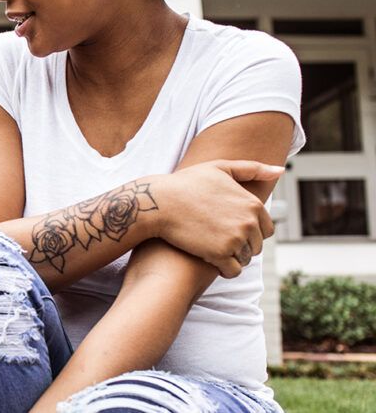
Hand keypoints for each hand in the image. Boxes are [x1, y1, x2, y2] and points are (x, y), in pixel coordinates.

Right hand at [155, 160, 282, 277]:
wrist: (158, 202)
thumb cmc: (185, 183)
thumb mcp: (219, 167)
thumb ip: (252, 169)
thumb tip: (280, 171)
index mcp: (253, 204)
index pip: (266, 229)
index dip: (248, 232)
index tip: (228, 229)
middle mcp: (249, 222)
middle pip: (256, 246)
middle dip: (241, 246)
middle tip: (217, 240)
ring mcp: (236, 239)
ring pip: (244, 259)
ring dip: (231, 258)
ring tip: (211, 248)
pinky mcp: (220, 254)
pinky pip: (232, 271)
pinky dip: (224, 270)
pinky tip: (209, 260)